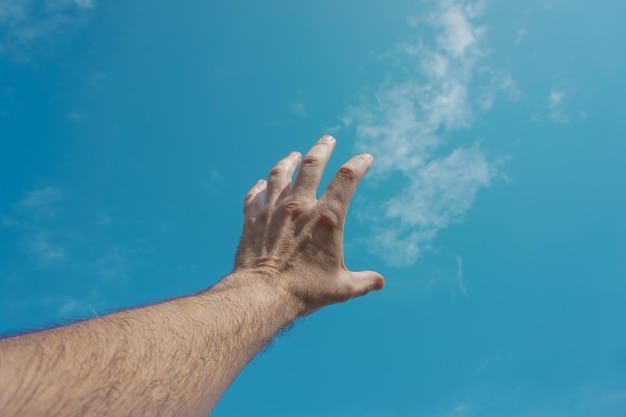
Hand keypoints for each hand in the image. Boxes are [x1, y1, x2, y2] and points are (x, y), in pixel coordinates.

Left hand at [234, 135, 383, 316]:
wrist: (262, 295)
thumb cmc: (304, 292)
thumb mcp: (341, 289)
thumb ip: (362, 281)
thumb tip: (380, 282)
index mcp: (327, 218)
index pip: (347, 179)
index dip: (359, 164)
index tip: (365, 158)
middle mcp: (299, 207)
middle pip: (312, 166)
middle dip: (322, 149)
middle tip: (328, 139)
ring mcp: (272, 211)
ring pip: (281, 175)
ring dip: (289, 162)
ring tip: (294, 154)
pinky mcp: (252, 220)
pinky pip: (254, 196)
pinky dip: (259, 187)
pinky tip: (261, 184)